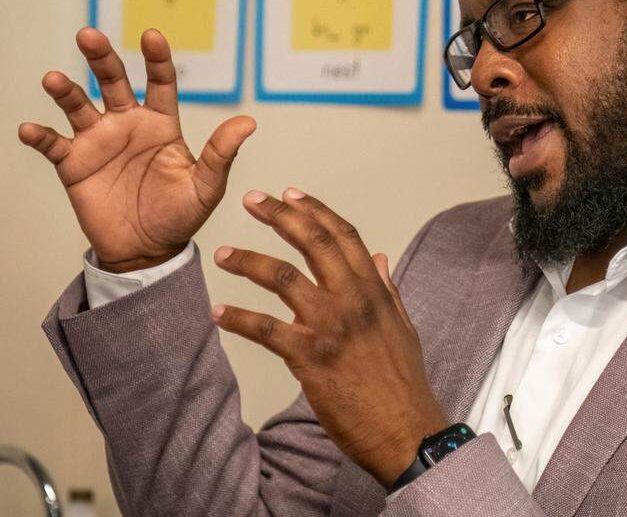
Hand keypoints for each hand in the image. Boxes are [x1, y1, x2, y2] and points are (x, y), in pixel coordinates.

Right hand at [18, 27, 255, 270]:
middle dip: (100, 57)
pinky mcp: (74, 164)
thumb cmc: (180, 216)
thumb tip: (249, 122)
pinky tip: (29, 129)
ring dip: (64, 91)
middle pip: (111, 81)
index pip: (159, 82)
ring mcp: (98, 141)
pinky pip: (53, 144)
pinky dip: (39, 136)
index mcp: (160, 123)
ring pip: (77, 106)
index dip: (156, 59)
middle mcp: (126, 124)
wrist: (146, 252)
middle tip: (88, 35)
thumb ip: (221, 153)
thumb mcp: (206, 187)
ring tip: (53, 80)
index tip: (151, 35)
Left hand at [211, 189, 448, 487]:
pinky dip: (238, 318)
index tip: (291, 194)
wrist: (407, 431)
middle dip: (278, 215)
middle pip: (312, 242)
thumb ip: (387, 289)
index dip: (315, 210)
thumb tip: (379, 258)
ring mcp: (331, 326)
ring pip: (282, 276)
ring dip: (247, 260)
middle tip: (252, 200)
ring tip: (224, 254)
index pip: (343, 235)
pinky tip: (220, 313)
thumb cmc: (403, 385)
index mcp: (374, 290)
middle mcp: (353, 300)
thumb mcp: (403, 327)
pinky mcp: (311, 357)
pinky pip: (265, 329)